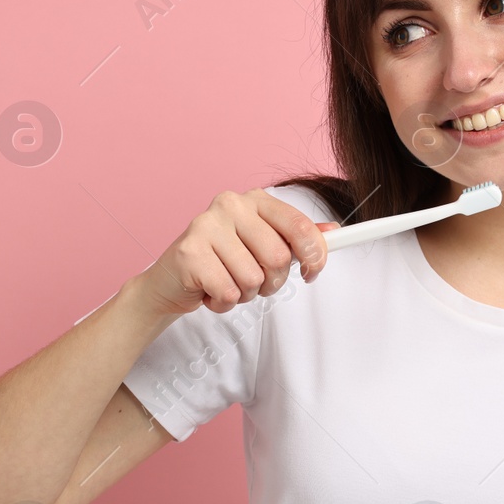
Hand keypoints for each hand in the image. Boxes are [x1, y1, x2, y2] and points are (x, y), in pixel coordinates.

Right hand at [133, 188, 339, 317]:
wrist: (172, 281)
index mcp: (254, 200)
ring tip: (226, 283)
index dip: (313, 255)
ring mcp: (207, 226)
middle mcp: (230, 205)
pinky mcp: (190, 253)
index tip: (311, 272)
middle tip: (251, 280)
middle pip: (278, 258)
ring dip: (244, 294)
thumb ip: (295, 238)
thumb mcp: (262, 246)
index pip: (299, 226)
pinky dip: (223, 302)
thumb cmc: (221, 262)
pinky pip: (229, 292)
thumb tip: (332, 232)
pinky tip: (210, 290)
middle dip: (271, 282)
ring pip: (253, 279)